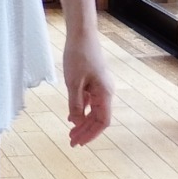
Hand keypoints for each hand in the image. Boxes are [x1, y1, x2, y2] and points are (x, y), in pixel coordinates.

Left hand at [63, 26, 113, 146]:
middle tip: (71, 142)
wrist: (82, 35)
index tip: (79, 142)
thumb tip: (76, 122)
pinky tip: (72, 117)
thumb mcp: (73, 83)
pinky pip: (90, 102)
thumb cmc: (78, 57)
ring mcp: (100, 87)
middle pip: (98, 118)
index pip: (102, 122)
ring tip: (71, 133)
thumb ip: (75, 104)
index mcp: (105, 94)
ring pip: (93, 111)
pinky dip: (81, 111)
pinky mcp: (94, 82)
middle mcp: (106, 92)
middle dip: (86, 131)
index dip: (91, 134)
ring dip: (82, 123)